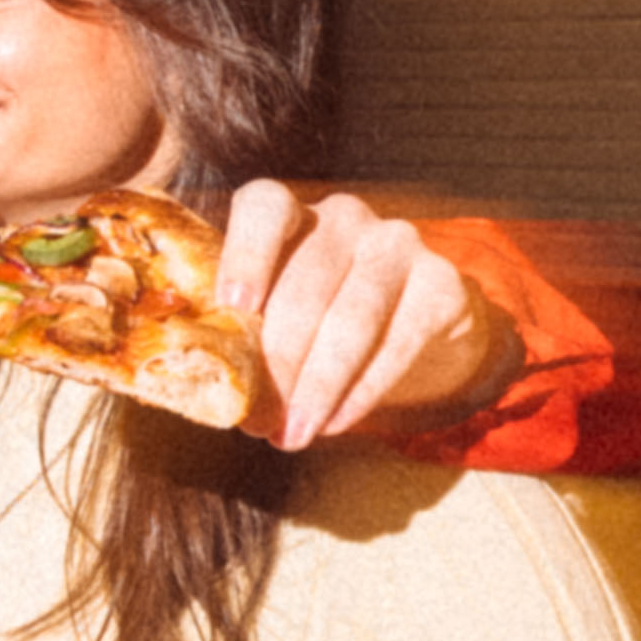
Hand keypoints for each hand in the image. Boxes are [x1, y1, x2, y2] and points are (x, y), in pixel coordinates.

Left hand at [207, 179, 521, 453]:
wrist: (413, 322)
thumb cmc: (318, 318)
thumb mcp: (276, 311)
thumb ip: (240, 329)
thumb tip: (199, 386)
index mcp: (289, 213)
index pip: (265, 207)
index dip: (247, 252)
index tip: (234, 305)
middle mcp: (344, 217)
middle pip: (306, 284)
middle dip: (278, 361)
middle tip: (257, 419)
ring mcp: (397, 244)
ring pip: (354, 317)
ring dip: (319, 385)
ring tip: (293, 434)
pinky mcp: (441, 283)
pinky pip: (400, 342)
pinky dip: (364, 390)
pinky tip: (336, 423)